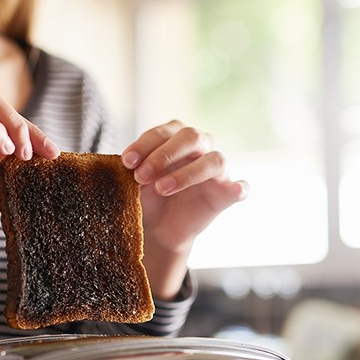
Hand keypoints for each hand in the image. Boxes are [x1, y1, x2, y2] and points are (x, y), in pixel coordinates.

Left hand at [121, 120, 247, 296]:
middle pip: (191, 137)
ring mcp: (216, 169)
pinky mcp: (226, 192)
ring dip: (187, 173)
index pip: (163, 132)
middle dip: (163, 155)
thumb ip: (131, 169)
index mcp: (175, 136)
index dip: (144, 144)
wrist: (157, 228)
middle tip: (139, 176)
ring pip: (213, 160)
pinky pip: (240, 187)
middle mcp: (200, 146)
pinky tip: (233, 190)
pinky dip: (238, 188)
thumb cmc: (145, 196)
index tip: (125, 162)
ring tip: (161, 189)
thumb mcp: (133, 181)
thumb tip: (119, 163)